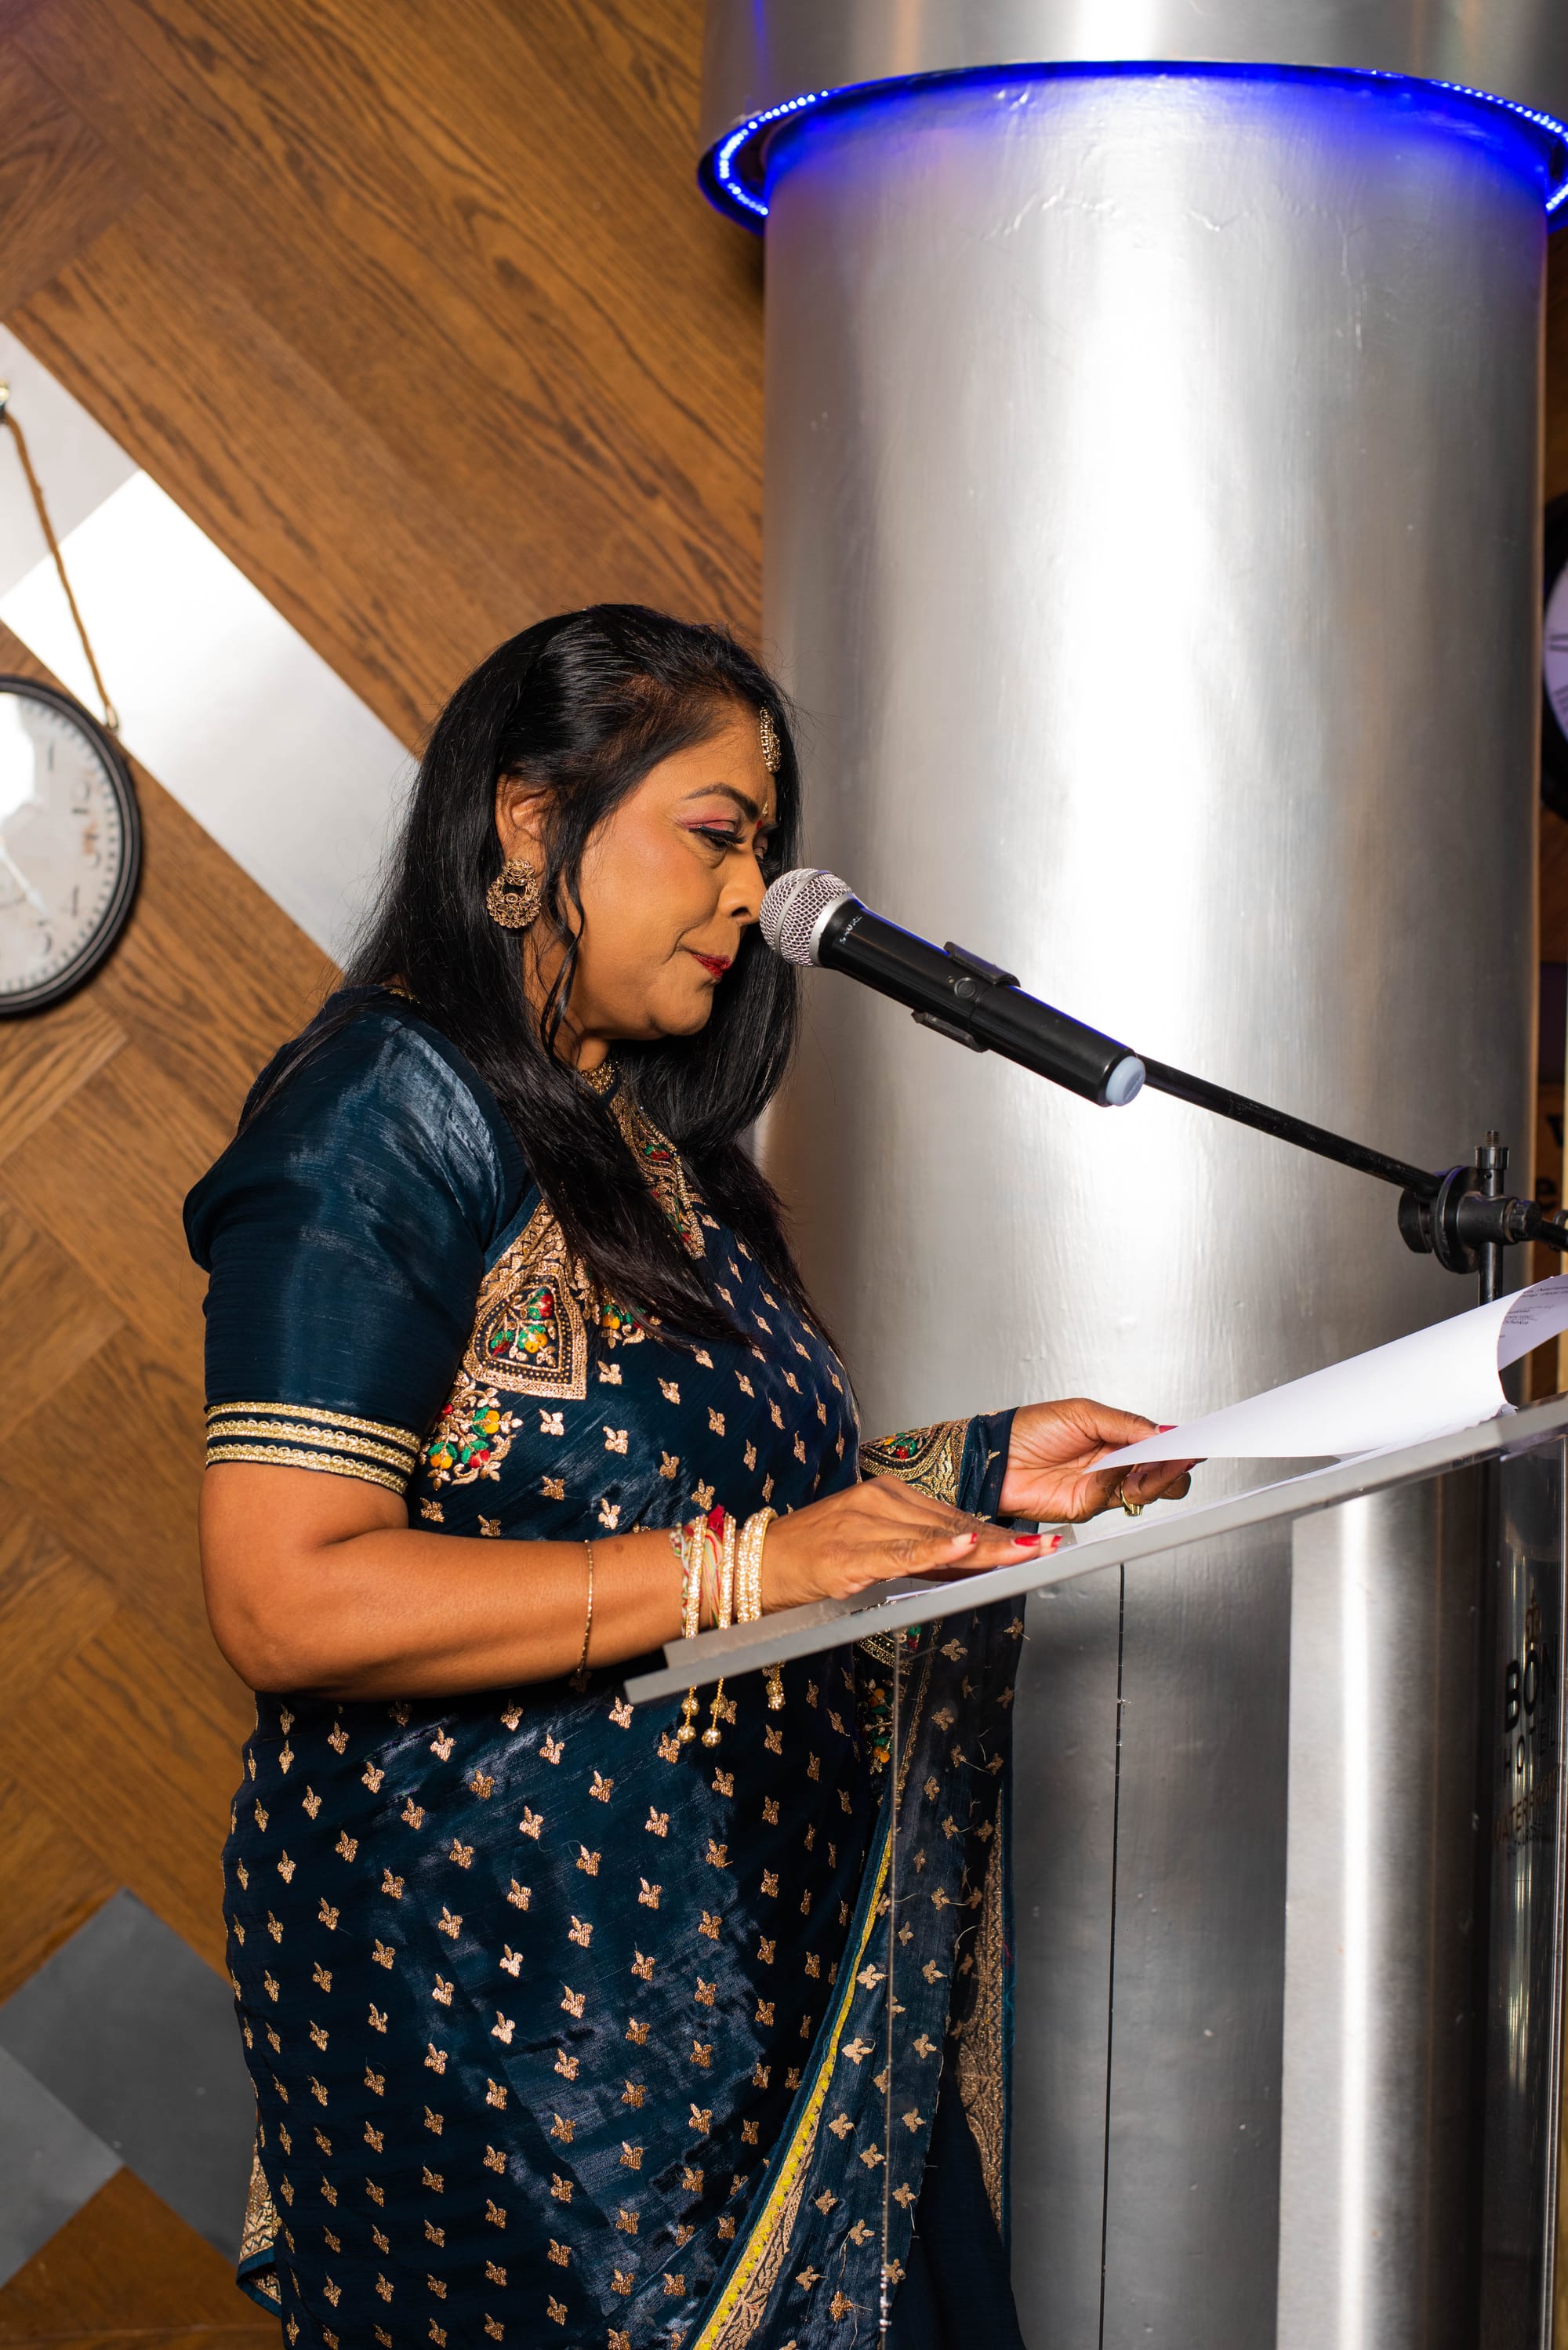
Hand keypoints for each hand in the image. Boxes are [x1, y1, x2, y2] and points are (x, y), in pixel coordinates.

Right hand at [762, 1477, 1040, 1611]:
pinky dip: (936, 1551)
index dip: (998, 1534)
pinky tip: (964, 1550)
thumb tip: (970, 1564)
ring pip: (935, 1536)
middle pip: (954, 1525)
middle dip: (1004, 1542)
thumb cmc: (810, 1561)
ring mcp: (863, 1523)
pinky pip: (901, 1552)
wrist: (754, 1566)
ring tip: (1025, 1553)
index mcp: (887, 1496)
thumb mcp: (874, 1552)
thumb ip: (920, 1555)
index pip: (955, 1517)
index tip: (1037, 1543)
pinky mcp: (849, 1551)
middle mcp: (879, 1501)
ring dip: (985, 1549)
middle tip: (1047, 1549)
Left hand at [998, 1398, 1199, 1522]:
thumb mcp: (1084, 1413)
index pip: (1158, 1447)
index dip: (1179, 1447)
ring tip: (1166, 1457)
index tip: (1196, 1442)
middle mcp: (1114, 1466)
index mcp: (1117, 1439)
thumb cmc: (1030, 1428)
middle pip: (1162, 1476)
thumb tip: (1165, 1433)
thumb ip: (1127, 1425)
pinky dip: (1120, 1478)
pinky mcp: (1087, 1506)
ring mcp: (1103, 1488)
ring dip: (1158, 1473)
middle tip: (1184, 1454)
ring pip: (1146, 1490)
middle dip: (1176, 1465)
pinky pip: (1114, 1494)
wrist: (994, 1454)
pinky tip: (1120, 1463)